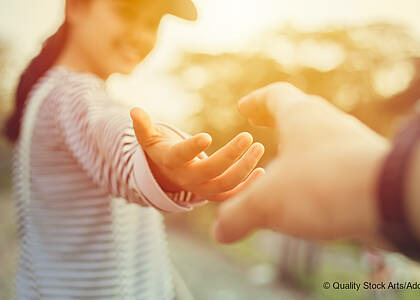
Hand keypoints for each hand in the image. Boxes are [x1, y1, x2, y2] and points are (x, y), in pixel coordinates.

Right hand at [130, 107, 264, 202]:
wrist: (166, 176)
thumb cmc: (161, 150)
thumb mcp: (150, 139)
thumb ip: (143, 127)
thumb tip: (134, 110)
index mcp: (172, 161)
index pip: (181, 155)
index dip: (192, 148)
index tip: (207, 136)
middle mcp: (187, 178)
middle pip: (210, 172)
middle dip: (230, 155)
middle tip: (248, 137)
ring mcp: (202, 189)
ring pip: (225, 185)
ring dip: (245, 168)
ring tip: (258, 147)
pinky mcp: (214, 194)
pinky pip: (232, 195)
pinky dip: (248, 186)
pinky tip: (263, 171)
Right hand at [213, 83, 389, 245]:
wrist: (392, 198)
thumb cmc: (321, 185)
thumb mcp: (266, 203)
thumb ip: (238, 216)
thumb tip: (220, 232)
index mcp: (300, 116)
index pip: (274, 95)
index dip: (256, 101)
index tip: (243, 109)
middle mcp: (329, 121)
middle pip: (300, 112)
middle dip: (278, 121)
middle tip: (263, 128)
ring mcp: (352, 142)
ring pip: (322, 137)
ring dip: (302, 148)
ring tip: (287, 166)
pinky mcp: (369, 165)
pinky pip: (338, 161)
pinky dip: (321, 170)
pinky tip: (315, 192)